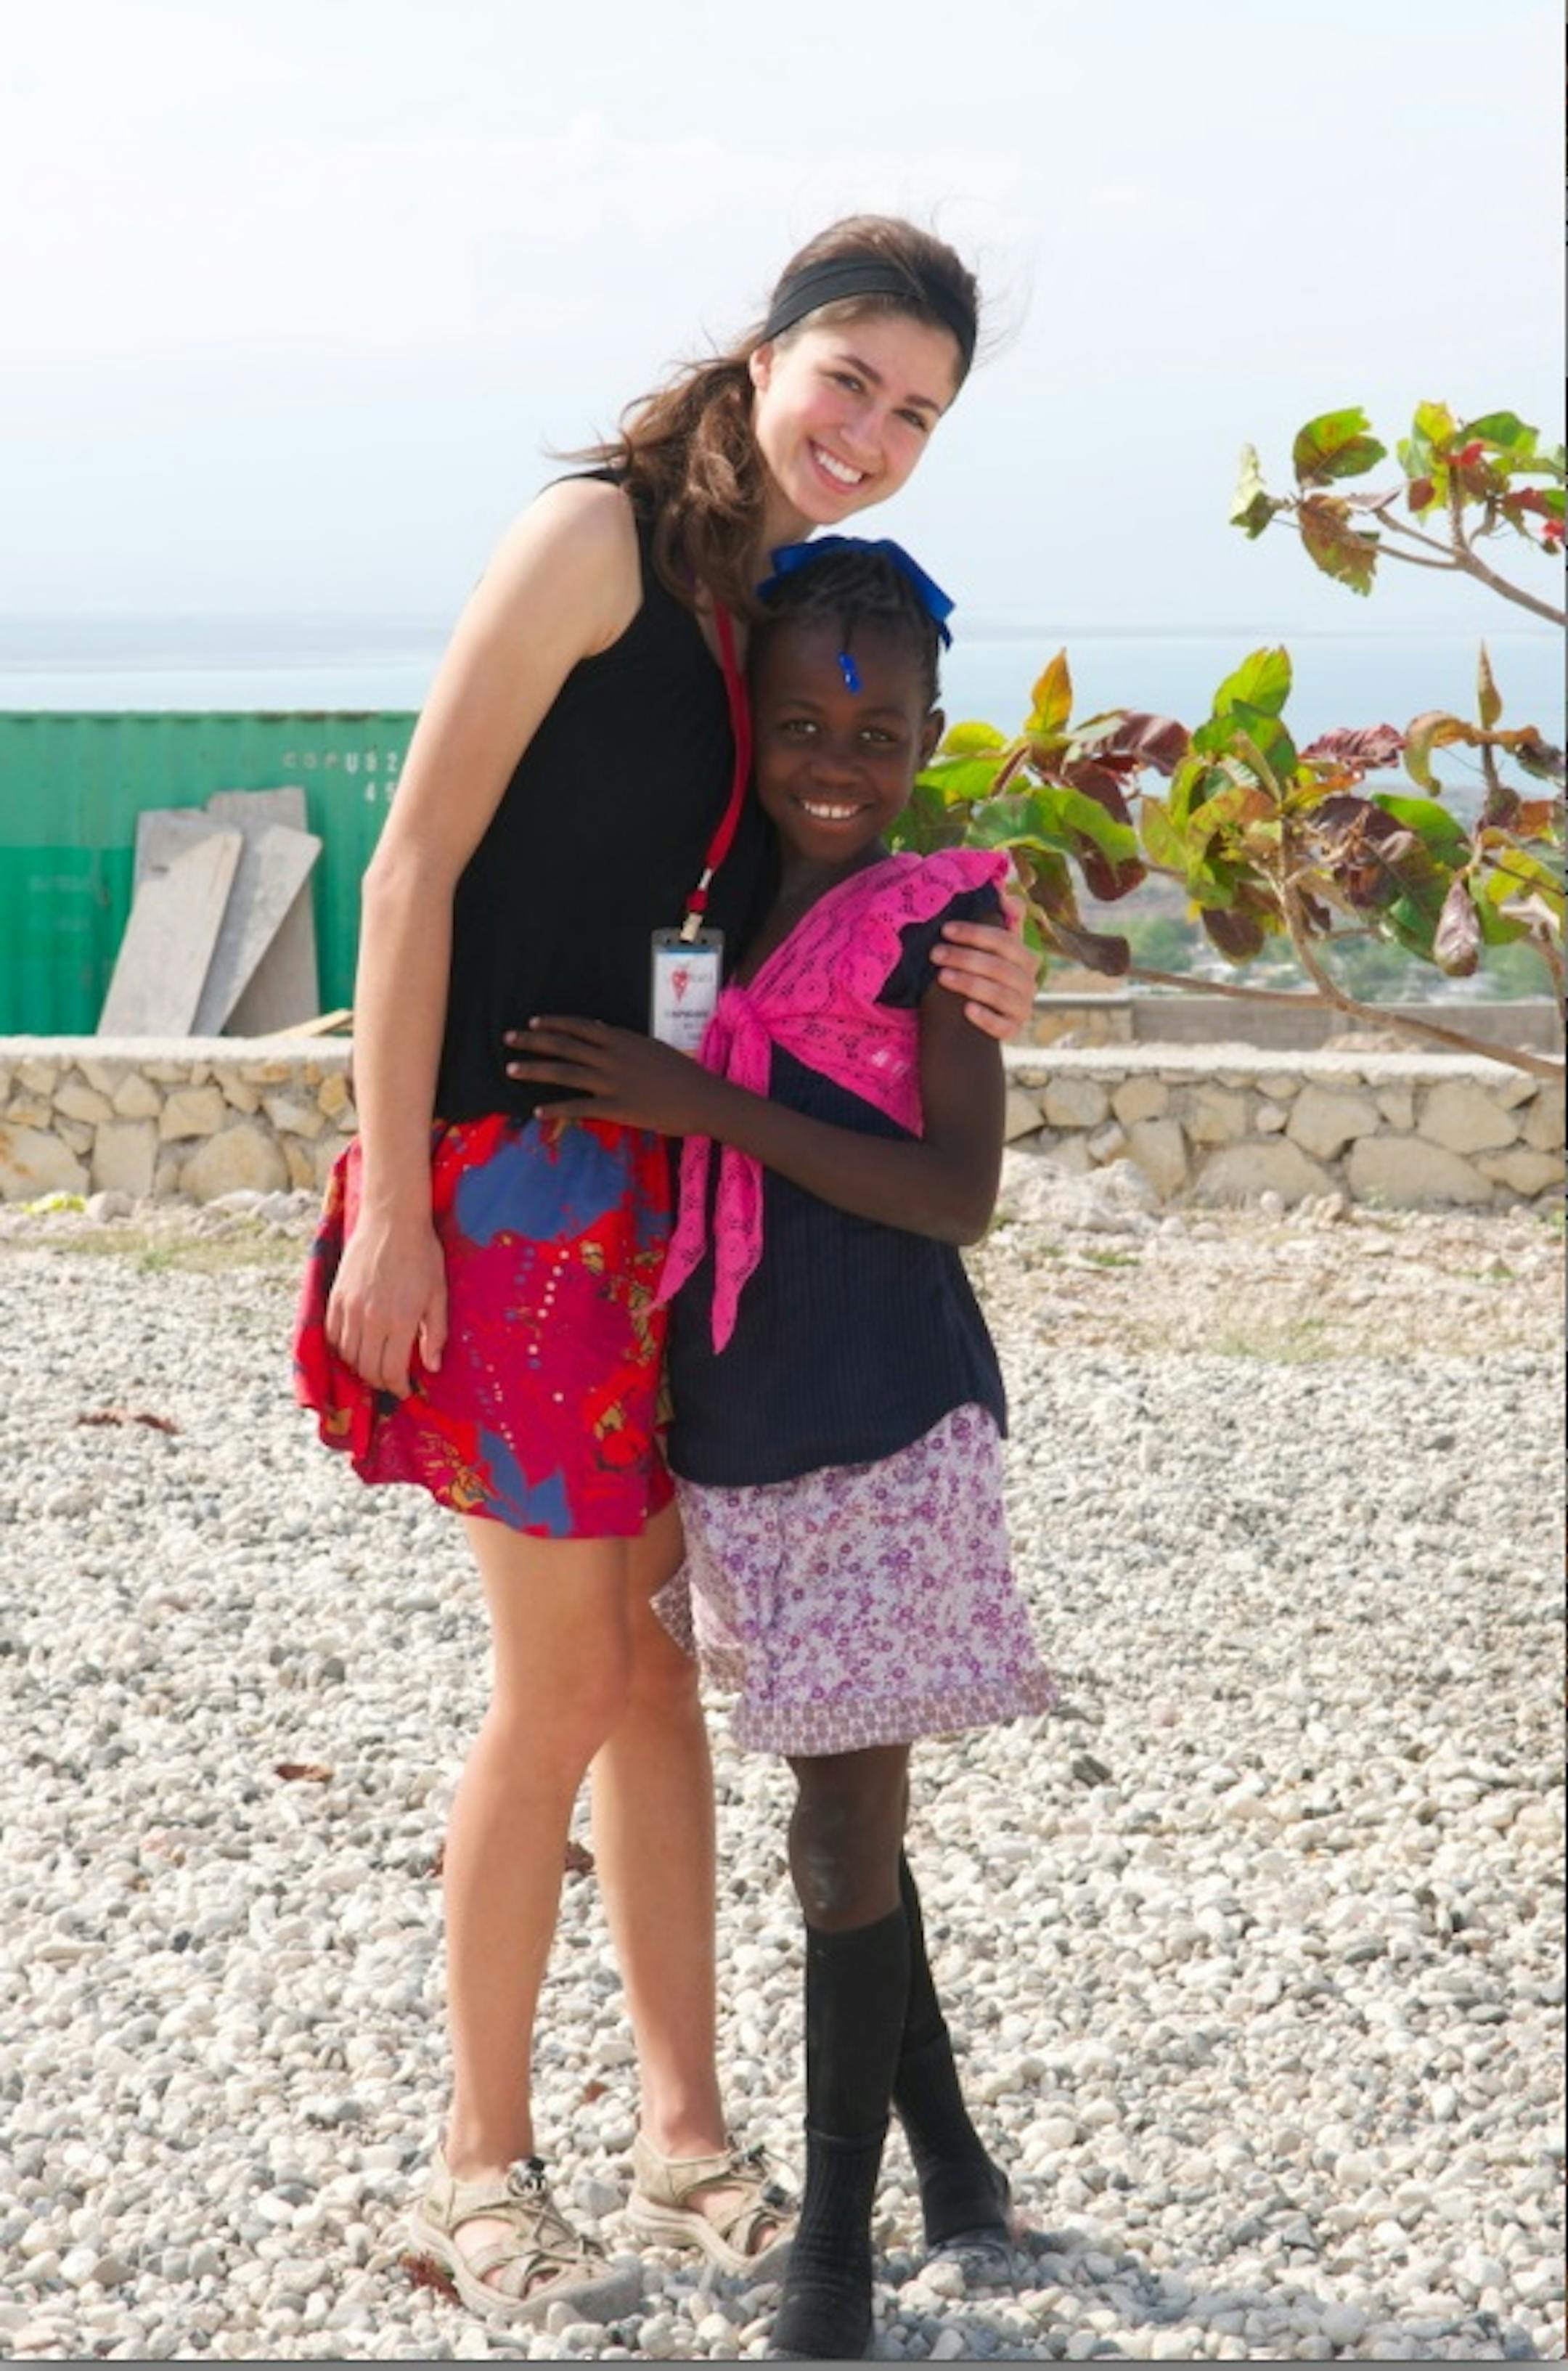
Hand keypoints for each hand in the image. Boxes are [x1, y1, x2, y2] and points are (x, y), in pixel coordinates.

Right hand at [326, 1208, 447, 1396]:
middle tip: (391, 1381)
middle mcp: (372, 1318)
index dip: (397, 1387)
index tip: (404, 1390)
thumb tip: (432, 1367)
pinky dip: (341, 1349)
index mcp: (401, 1320)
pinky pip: (332, 1335)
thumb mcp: (438, 1294)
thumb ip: (435, 1333)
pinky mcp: (336, 1297)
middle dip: (379, 1382)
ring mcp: (350, 1307)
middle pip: (367, 1368)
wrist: (392, 1220)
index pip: (391, 1371)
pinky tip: (354, 1348)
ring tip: (374, 1366)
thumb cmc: (422, 1255)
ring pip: (347, 1355)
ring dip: (359, 1368)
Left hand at [504, 1017, 717, 1133]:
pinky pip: (580, 1107)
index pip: (580, 1026)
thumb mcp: (651, 1048)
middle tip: (508, 1039)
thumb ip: (624, 1042)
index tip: (532, 1022)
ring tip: (511, 1069)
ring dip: (535, 1070)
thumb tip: (600, 1030)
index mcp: (622, 1039)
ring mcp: (613, 1082)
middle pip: (565, 1045)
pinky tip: (537, 1112)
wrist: (704, 1098)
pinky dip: (556, 1109)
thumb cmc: (683, 1074)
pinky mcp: (617, 1108)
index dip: (554, 1023)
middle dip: (533, 1041)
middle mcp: (613, 1056)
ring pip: (566, 1072)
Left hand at [930, 882, 1040, 1040]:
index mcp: (1026, 957)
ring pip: (999, 994)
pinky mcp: (1013, 1030)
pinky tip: (967, 1010)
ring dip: (969, 983)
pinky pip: (1003, 1027)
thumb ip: (1001, 919)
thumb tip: (1001, 890)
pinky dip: (986, 1018)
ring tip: (941, 976)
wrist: (986, 1014)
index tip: (946, 929)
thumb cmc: (986, 972)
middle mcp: (1029, 982)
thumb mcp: (992, 946)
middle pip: (999, 966)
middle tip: (935, 953)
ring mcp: (1023, 1007)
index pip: (1006, 940)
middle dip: (964, 957)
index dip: (976, 933)